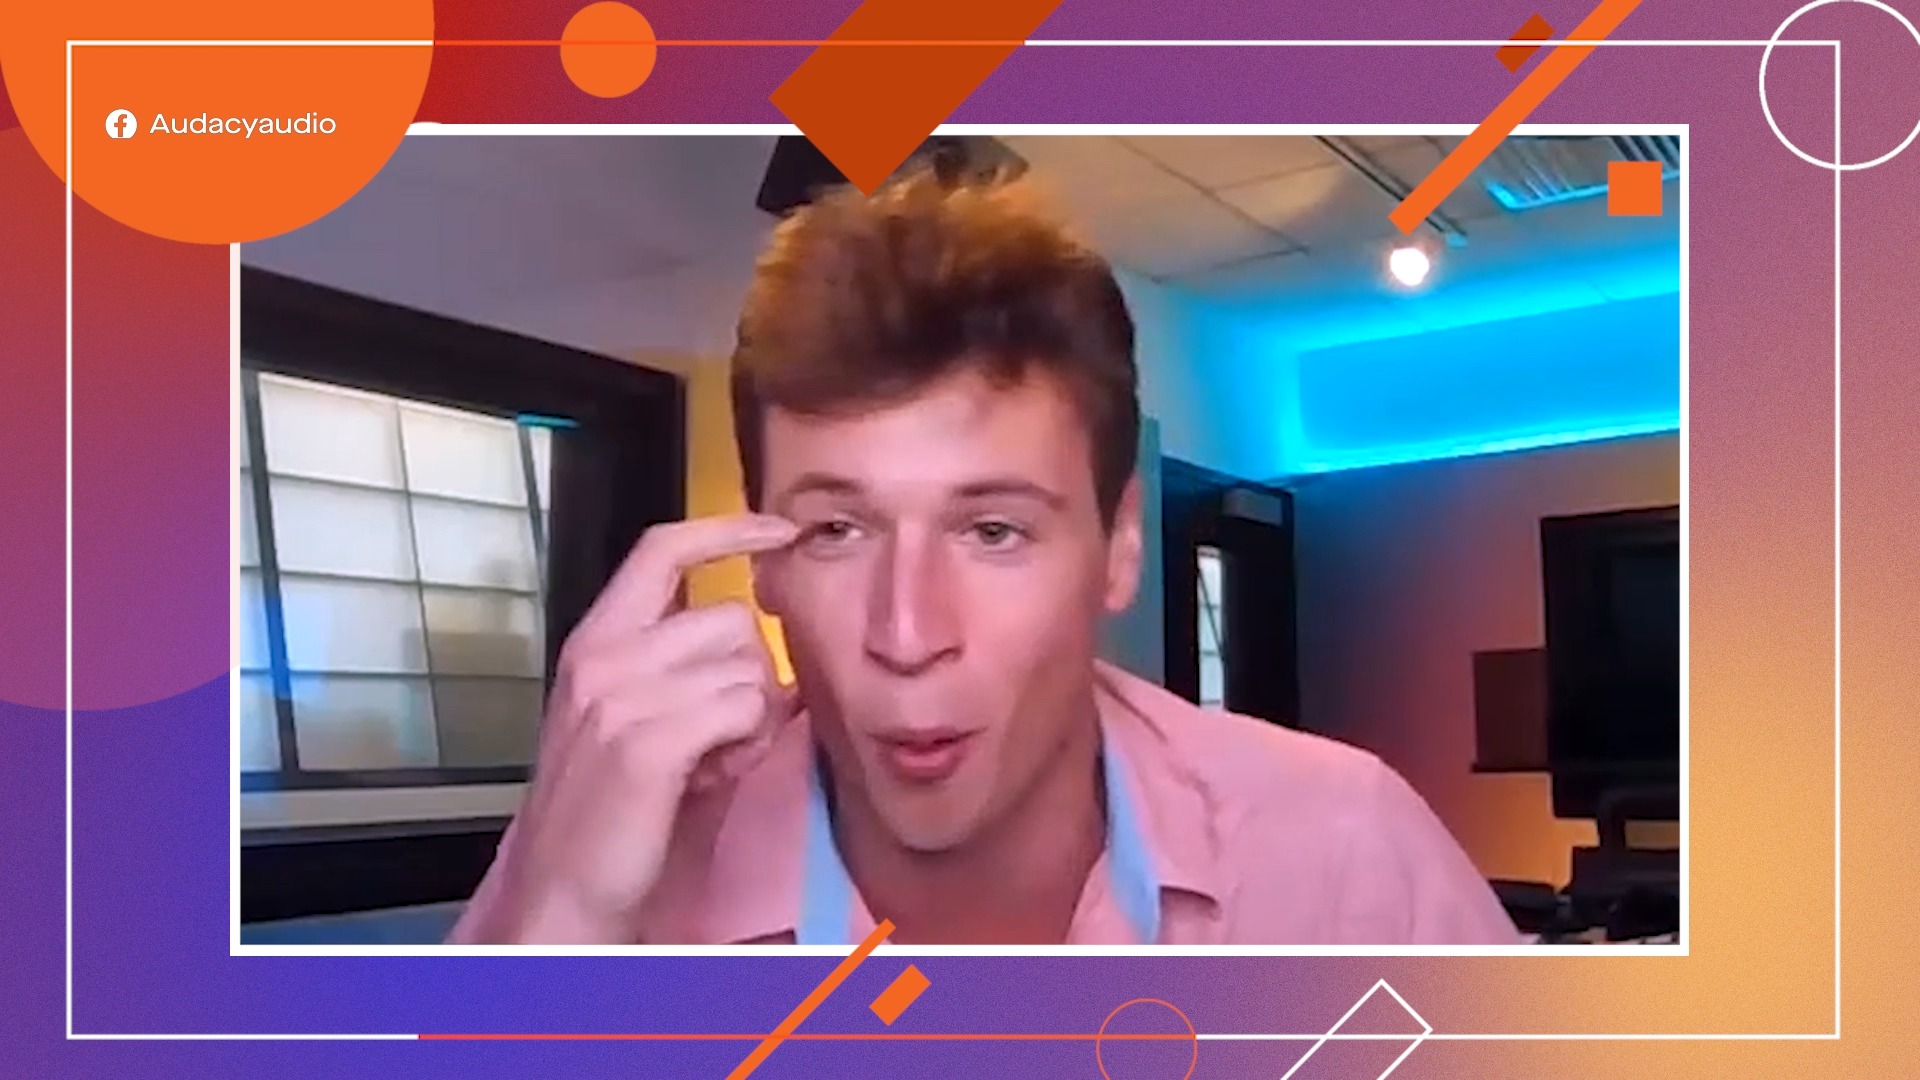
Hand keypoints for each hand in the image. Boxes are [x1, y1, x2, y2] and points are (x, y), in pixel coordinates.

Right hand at [450, 513, 799, 943]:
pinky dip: (748, 744)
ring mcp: (620, 696)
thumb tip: (773, 657)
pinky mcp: (648, 740)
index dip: (727, 529)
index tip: (778, 529)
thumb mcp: (642, 721)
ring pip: (747, 665)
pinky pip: (744, 708)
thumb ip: (693, 675)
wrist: (565, 889)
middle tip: (726, 733)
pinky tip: (715, 774)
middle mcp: (602, 656)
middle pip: (731, 617)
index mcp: (596, 640)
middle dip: (753, 674)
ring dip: (752, 717)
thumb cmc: (613, 812)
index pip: (662, 549)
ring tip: (713, 760)